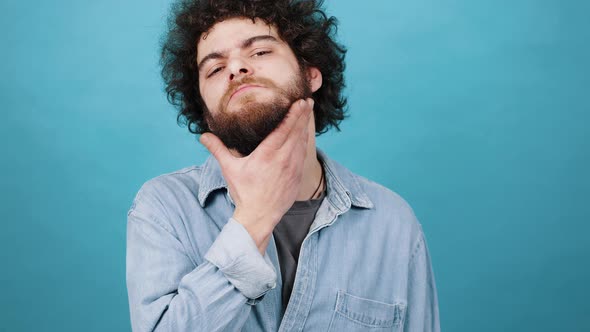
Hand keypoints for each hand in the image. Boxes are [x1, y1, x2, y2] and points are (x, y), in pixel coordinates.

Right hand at [200, 98, 313, 253]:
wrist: (259, 217)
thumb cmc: (244, 192)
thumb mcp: (229, 169)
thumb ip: (218, 149)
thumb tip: (203, 136)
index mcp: (267, 154)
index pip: (284, 129)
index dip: (294, 114)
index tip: (301, 102)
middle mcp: (284, 159)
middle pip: (297, 132)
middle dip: (303, 115)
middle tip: (308, 100)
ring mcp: (293, 168)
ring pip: (302, 142)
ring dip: (305, 127)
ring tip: (307, 112)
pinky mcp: (298, 176)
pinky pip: (303, 154)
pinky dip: (304, 142)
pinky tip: (304, 134)